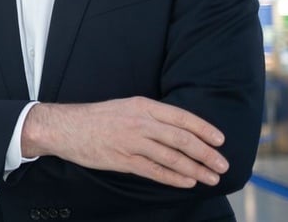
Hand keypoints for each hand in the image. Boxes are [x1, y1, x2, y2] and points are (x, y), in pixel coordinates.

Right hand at [24, 98, 228, 188]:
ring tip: (211, 177)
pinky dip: (174, 178)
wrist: (65, 127)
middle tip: (222, 164)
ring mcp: (131, 142)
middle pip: (181, 139)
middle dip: (206, 153)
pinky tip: (187, 182)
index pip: (181, 117)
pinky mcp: (123, 160)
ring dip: (195, 169)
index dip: (203, 129)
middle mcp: (139, 122)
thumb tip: (178, 130)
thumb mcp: (124, 107)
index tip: (220, 140)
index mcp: (141, 105)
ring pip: (171, 157)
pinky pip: (154, 171)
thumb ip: (149, 116)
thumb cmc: (96, 118)